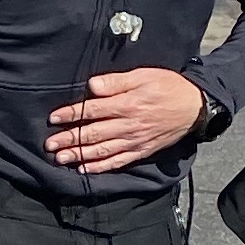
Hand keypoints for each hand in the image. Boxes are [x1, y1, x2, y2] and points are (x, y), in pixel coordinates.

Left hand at [46, 67, 209, 173]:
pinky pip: (118, 161)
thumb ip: (117, 82)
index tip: (53, 118)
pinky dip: (101, 167)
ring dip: (80, 155)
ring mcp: (135, 141)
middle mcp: (129, 125)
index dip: (72, 114)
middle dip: (69, 139)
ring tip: (61, 159)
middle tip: (50, 144)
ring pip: (102, 150)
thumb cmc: (168, 86)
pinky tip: (85, 169)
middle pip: (94, 133)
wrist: (194, 106)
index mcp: (128, 104)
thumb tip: (93, 86)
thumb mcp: (143, 75)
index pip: (93, 110)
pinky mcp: (141, 151)